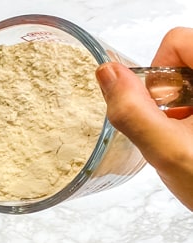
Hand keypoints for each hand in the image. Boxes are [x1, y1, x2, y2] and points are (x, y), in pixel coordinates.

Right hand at [95, 27, 192, 210]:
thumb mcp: (167, 152)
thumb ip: (133, 112)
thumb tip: (106, 73)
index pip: (176, 43)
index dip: (158, 77)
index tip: (164, 112)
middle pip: (181, 58)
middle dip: (168, 95)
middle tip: (179, 130)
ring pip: (188, 77)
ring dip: (179, 106)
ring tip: (189, 138)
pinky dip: (188, 113)